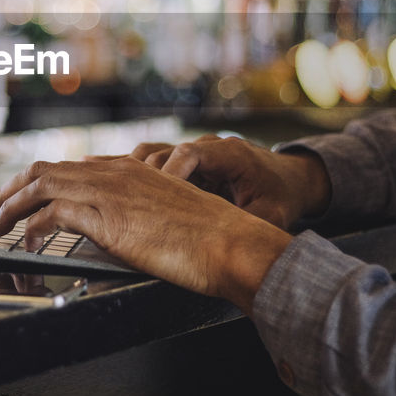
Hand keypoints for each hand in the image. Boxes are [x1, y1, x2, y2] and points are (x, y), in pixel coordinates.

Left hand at [0, 157, 292, 313]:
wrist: (231, 242)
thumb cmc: (209, 239)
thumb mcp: (166, 215)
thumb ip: (136, 214)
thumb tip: (114, 231)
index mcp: (129, 168)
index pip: (68, 166)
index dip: (35, 184)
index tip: (18, 201)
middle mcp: (114, 171)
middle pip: (43, 170)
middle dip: (8, 191)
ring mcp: (109, 190)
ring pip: (38, 185)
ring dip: (8, 207)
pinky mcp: (106, 216)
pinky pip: (50, 214)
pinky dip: (29, 228)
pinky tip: (25, 245)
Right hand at [126, 134, 331, 228]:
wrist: (290, 179)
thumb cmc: (281, 197)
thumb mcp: (271, 214)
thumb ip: (249, 225)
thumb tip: (228, 248)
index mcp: (229, 153)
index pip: (188, 154)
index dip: (169, 174)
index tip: (156, 198)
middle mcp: (207, 147)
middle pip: (162, 152)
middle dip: (139, 175)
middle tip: (118, 199)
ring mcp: (195, 153)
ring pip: (151, 154)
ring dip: (130, 173)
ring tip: (105, 191)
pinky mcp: (187, 164)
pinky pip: (155, 164)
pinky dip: (135, 176)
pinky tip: (114, 189)